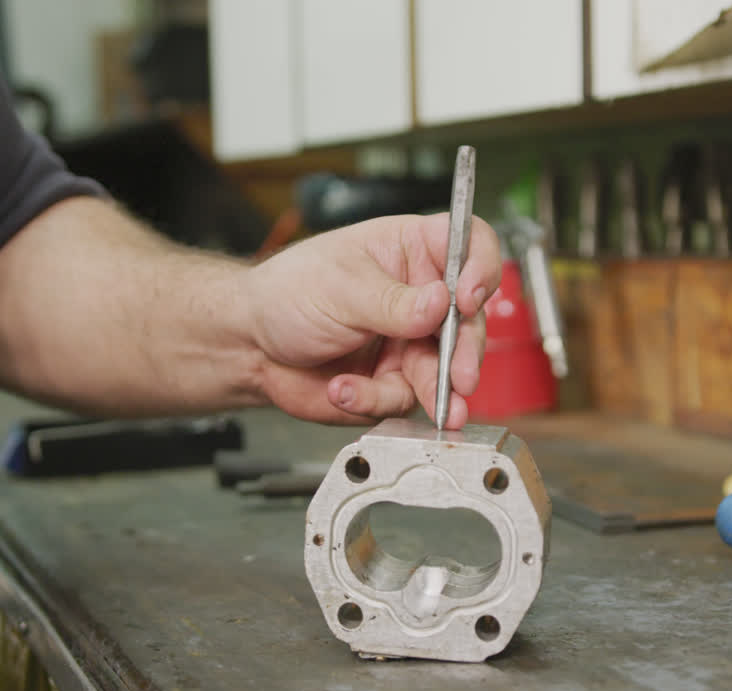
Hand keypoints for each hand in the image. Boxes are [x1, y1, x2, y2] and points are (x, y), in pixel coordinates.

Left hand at [244, 214, 500, 428]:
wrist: (250, 347)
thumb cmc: (288, 293)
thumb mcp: (340, 287)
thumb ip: (393, 302)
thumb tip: (441, 303)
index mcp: (412, 250)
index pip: (469, 245)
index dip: (481, 268)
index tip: (467, 298)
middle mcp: (420, 296)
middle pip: (469, 320)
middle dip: (464, 352)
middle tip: (459, 375)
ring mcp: (411, 342)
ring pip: (446, 370)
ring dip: (434, 390)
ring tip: (430, 404)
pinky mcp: (395, 382)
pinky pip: (404, 399)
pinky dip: (373, 399)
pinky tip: (343, 389)